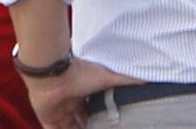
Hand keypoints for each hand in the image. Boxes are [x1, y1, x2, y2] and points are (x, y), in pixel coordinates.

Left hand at [22, 57, 143, 128]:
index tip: (107, 123)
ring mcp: (59, 112)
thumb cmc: (80, 73)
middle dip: (88, 126)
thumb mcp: (107, 78)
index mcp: (84, 93)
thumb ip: (126, 79)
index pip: (91, 108)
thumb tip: (147, 79)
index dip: (97, 117)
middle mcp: (71, 103)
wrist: (54, 75)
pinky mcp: (48, 120)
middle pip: (80, 120)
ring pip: (68, 127)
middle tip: (99, 128)